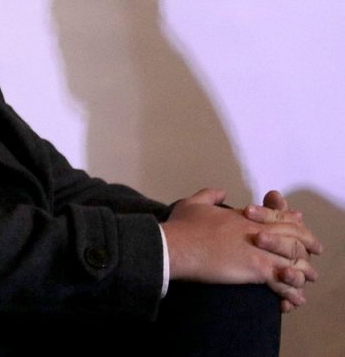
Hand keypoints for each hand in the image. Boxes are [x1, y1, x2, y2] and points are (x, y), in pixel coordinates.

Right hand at [161, 188, 319, 311]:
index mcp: (244, 217)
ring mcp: (258, 250)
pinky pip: (282, 281)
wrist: (175, 246)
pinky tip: (293, 299)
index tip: (301, 224)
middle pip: (293, 236)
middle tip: (315, 251)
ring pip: (293, 259)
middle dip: (308, 244)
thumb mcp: (193, 203)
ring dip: (303, 271)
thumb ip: (210, 194)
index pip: (278, 216)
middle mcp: (256, 231)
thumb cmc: (182, 227)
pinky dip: (291, 291)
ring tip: (307, 279)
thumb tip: (222, 191)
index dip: (293, 221)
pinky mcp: (254, 269)